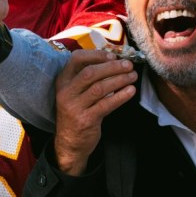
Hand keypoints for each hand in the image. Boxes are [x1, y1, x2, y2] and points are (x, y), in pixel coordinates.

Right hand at [53, 50, 136, 174]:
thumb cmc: (76, 112)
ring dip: (119, 80)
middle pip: (90, 73)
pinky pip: (106, 105)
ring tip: (133, 77)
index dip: (96, 55)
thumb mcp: (75, 93)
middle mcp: (66, 92)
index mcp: (63, 81)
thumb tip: (113, 61)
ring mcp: (74, 107)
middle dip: (112, 67)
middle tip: (129, 65)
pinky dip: (120, 96)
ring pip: (99, 88)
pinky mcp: (85, 120)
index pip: (76, 59)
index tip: (113, 55)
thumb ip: (87, 78)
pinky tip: (130, 91)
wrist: (70, 142)